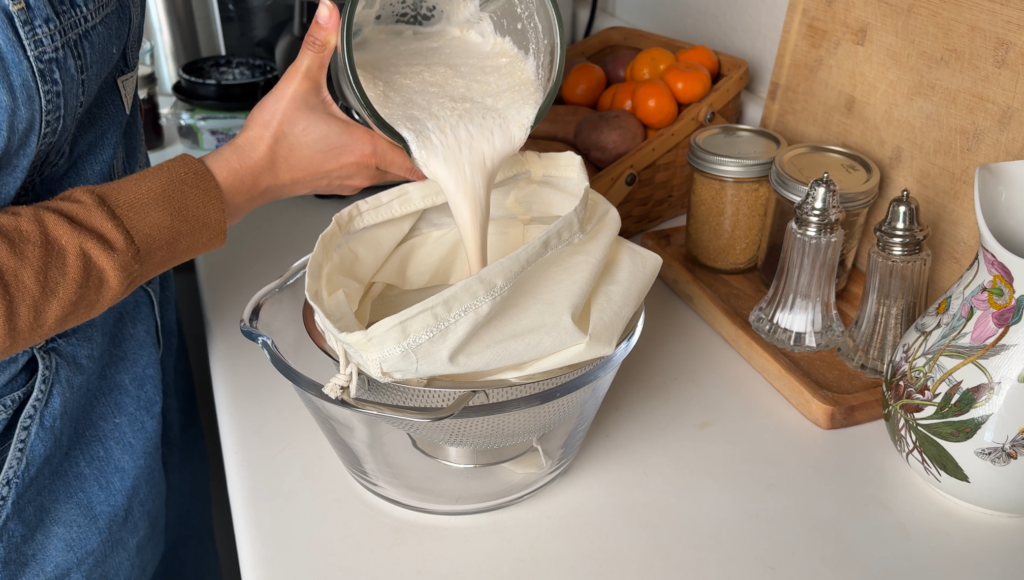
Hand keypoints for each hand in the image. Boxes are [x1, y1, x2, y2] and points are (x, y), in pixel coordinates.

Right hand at [202, 0, 424, 223]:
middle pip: (404, 171)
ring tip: (398, 138)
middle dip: (414, 154)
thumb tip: (328, 14)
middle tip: (421, 134)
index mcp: (365, 150)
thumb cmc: (274, 140)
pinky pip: (365, 178)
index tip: (436, 139)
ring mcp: (348, 182)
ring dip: (393, 160)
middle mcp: (362, 172)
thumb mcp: (300, 83)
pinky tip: (362, 147)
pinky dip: (372, 165)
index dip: (428, 152)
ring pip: (385, 176)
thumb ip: (319, 46)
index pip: (414, 162)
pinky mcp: (333, 185)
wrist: (249, 172)